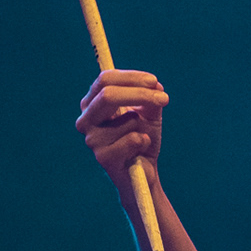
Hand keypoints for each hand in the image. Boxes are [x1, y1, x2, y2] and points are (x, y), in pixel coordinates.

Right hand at [75, 69, 167, 188]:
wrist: (143, 172)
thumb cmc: (142, 138)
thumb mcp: (149, 114)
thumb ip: (150, 98)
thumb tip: (155, 85)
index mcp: (92, 103)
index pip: (105, 79)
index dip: (131, 77)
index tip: (155, 82)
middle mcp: (86, 119)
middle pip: (108, 95)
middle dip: (140, 94)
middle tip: (164, 99)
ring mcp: (92, 139)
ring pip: (127, 119)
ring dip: (144, 126)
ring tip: (143, 137)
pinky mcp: (103, 157)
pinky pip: (133, 140)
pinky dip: (145, 141)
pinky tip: (140, 150)